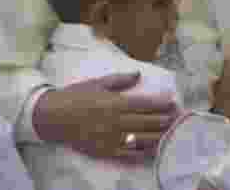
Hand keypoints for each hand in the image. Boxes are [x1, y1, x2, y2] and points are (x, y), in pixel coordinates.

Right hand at [33, 72, 179, 161]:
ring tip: (169, 132)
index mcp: (114, 103)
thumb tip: (138, 74)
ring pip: (142, 139)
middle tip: (177, 117)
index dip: (161, 104)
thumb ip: (120, 80)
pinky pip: (128, 154)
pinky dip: (142, 152)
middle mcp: (115, 121)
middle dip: (165, 120)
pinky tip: (152, 149)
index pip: (145, 104)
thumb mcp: (97, 83)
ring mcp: (111, 138)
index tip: (173, 102)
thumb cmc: (75, 96)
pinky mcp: (105, 151)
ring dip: (158, 136)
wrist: (52, 117)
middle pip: (147, 122)